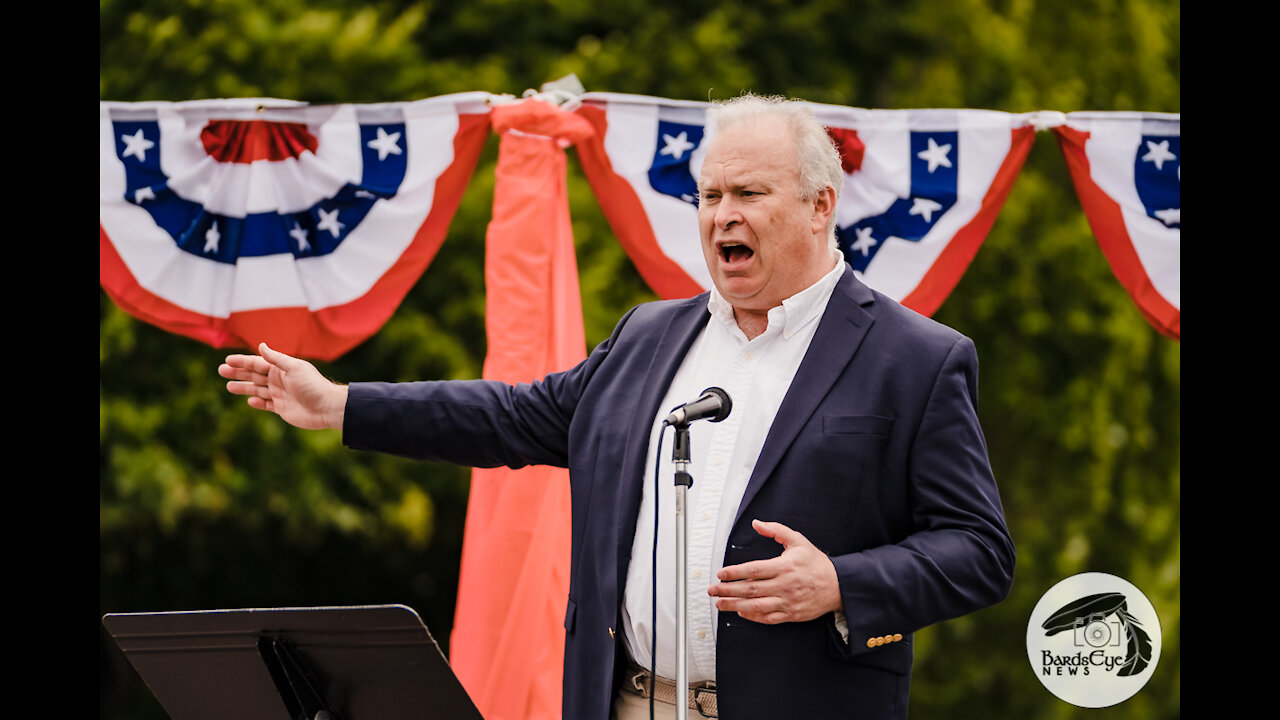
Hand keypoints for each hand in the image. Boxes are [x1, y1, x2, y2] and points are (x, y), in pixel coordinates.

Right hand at [219, 342, 347, 429]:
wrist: (327, 407)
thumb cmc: (313, 385)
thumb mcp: (294, 368)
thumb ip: (276, 359)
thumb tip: (261, 345)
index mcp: (281, 369)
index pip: (257, 363)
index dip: (242, 362)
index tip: (227, 360)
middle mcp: (279, 380)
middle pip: (254, 375)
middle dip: (238, 373)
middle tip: (220, 371)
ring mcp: (280, 394)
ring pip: (257, 390)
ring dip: (243, 388)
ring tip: (229, 387)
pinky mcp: (283, 408)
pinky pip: (267, 405)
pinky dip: (258, 403)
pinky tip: (250, 401)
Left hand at [708, 519, 842, 624]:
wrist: (838, 585)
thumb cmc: (816, 563)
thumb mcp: (797, 541)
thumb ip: (776, 530)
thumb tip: (757, 523)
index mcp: (785, 567)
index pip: (754, 570)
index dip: (735, 572)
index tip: (721, 573)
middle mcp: (785, 585)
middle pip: (750, 589)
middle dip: (728, 590)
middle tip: (713, 590)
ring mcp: (787, 601)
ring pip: (756, 606)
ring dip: (735, 605)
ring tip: (720, 604)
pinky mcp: (791, 614)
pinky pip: (768, 618)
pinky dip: (753, 617)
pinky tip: (741, 612)